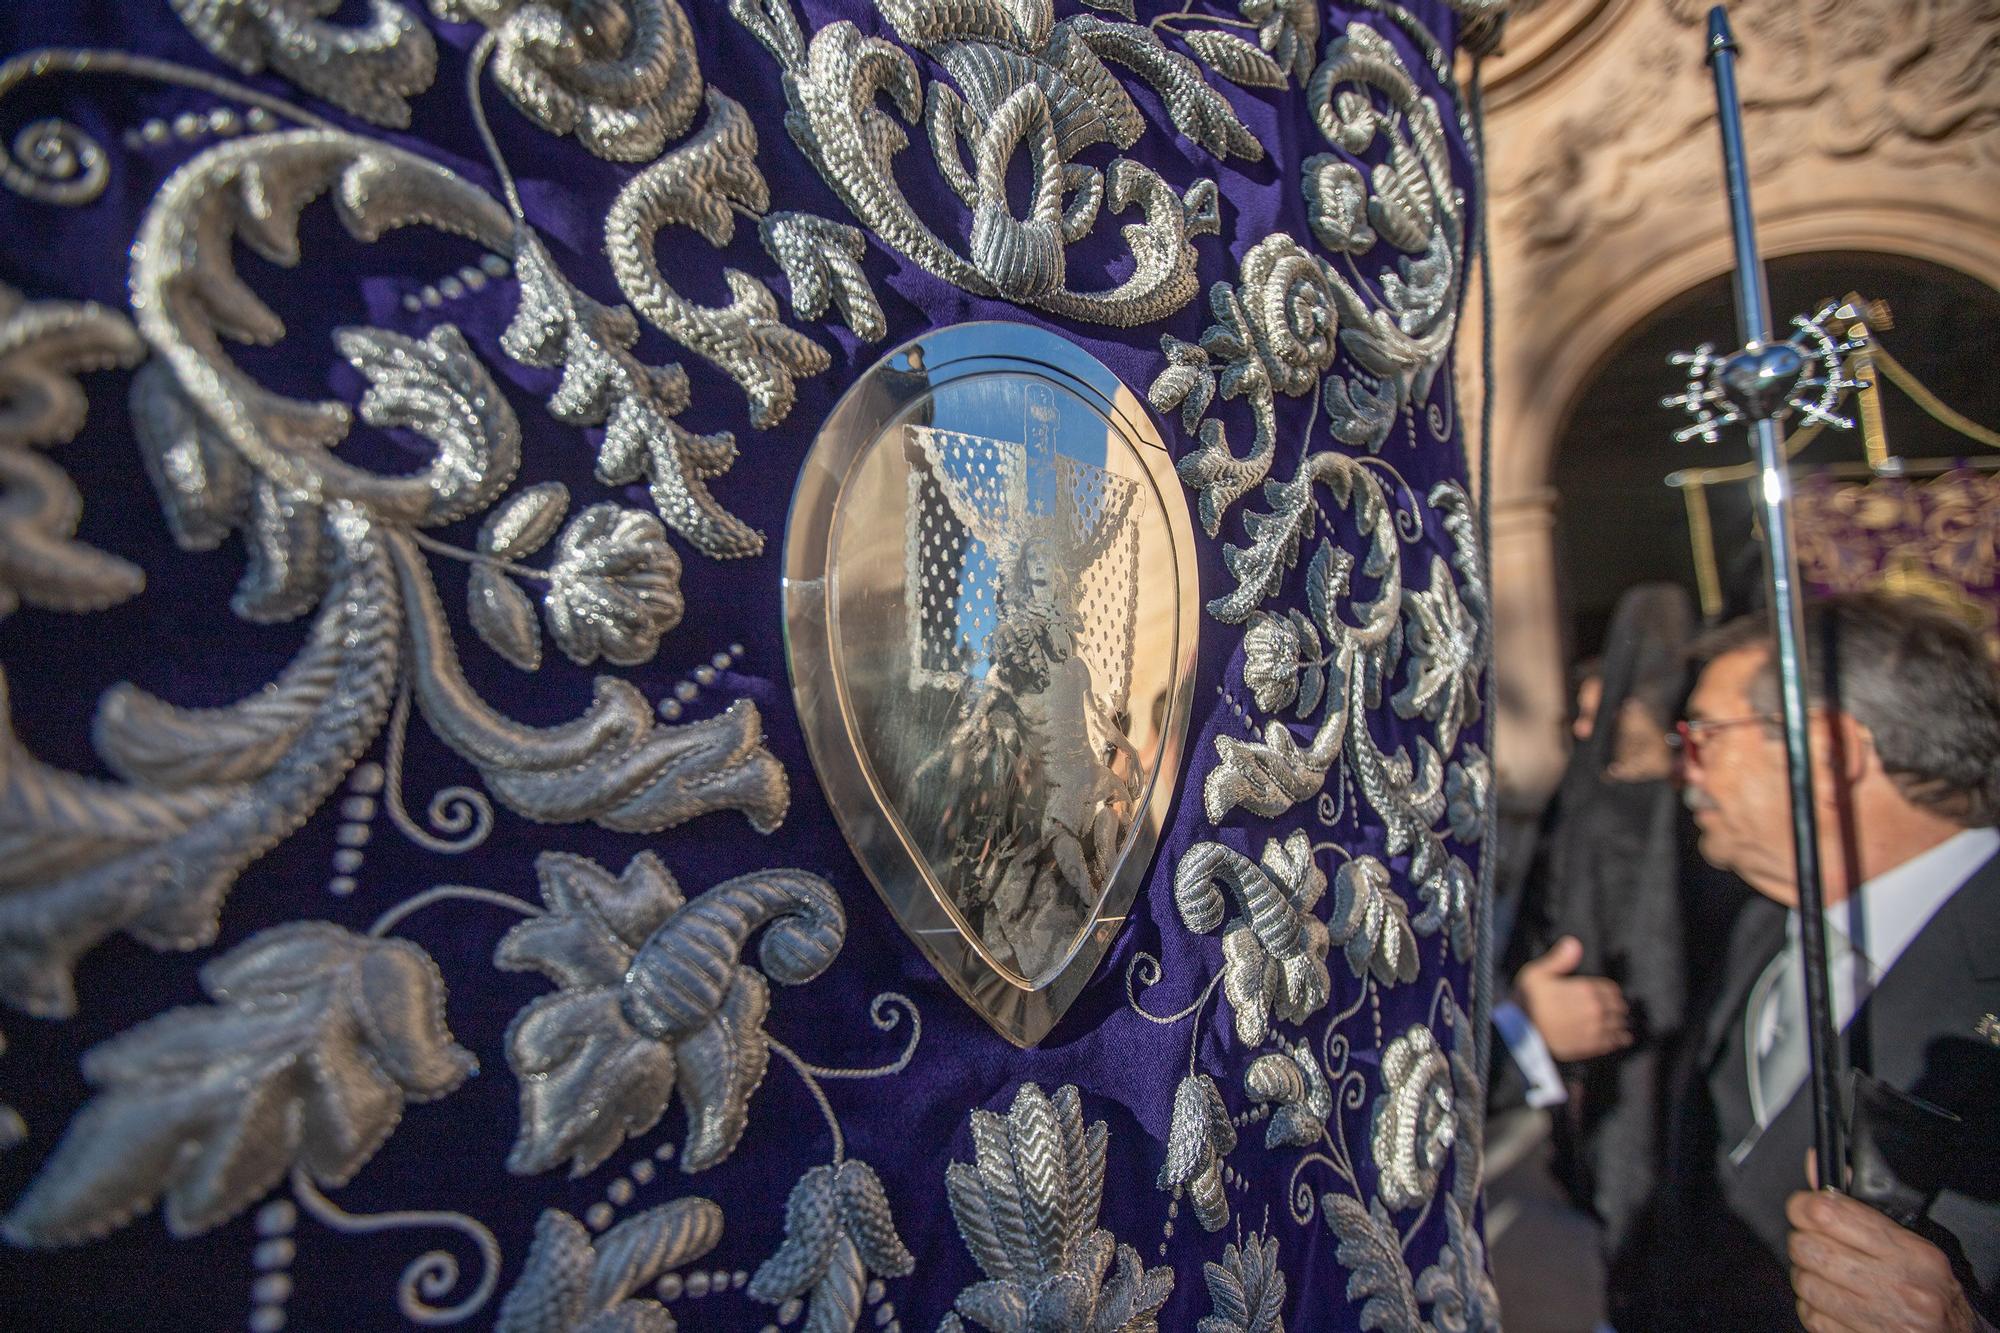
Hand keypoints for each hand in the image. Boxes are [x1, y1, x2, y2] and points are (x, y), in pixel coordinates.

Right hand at [1512, 936, 1630, 1061]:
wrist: (1520, 1031)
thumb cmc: (1527, 1001)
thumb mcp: (1538, 973)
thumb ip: (1559, 959)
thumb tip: (1574, 943)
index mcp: (1585, 989)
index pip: (1610, 989)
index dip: (1612, 991)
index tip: (1612, 994)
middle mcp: (1594, 1008)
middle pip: (1618, 1007)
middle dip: (1618, 1007)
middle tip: (1619, 1008)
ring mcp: (1594, 1028)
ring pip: (1618, 1024)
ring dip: (1620, 1023)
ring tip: (1623, 1024)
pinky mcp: (1590, 1046)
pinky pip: (1612, 1042)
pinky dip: (1619, 1039)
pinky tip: (1622, 1038)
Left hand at [1787, 1184, 1978, 1332]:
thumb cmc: (1931, 1285)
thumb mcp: (1911, 1238)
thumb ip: (1858, 1204)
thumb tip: (1813, 1164)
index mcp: (1910, 1252)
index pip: (1830, 1214)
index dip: (1803, 1205)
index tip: (1803, 1207)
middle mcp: (1896, 1285)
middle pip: (1809, 1248)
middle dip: (1802, 1241)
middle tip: (1815, 1243)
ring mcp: (1880, 1318)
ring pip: (1805, 1282)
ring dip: (1805, 1274)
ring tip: (1824, 1273)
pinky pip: (1811, 1316)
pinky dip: (1811, 1305)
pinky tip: (1830, 1300)